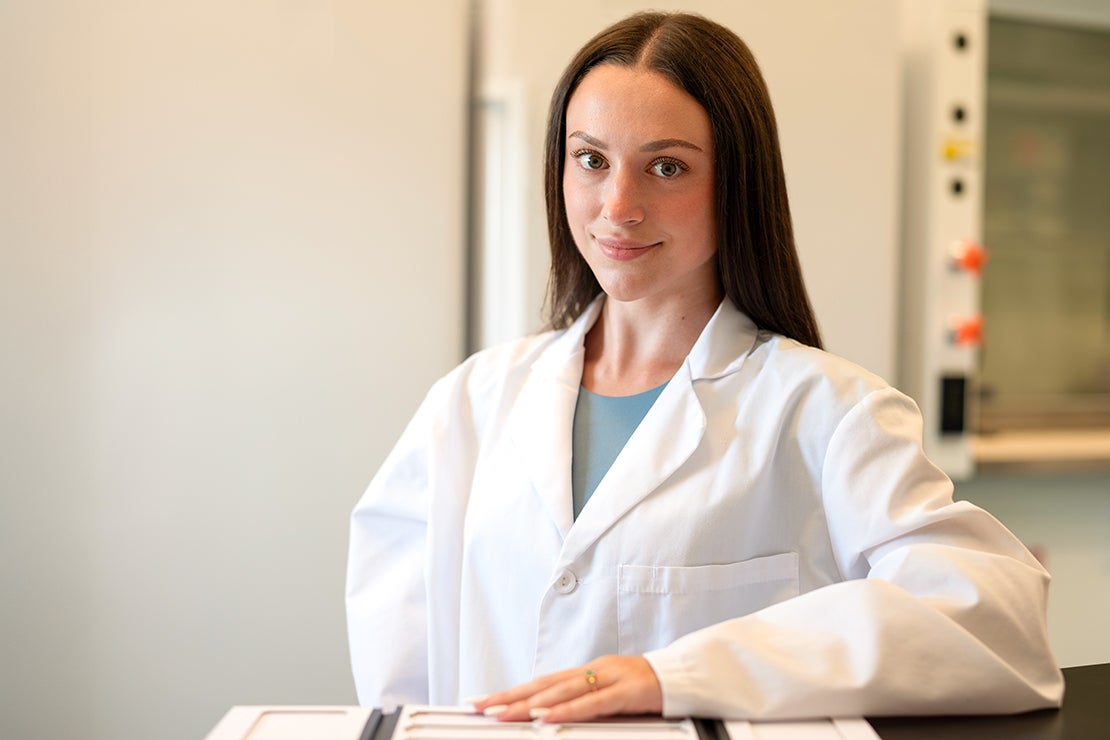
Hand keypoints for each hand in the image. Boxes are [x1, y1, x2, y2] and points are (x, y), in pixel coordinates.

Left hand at [472, 654, 662, 722]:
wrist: (683, 675)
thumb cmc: (647, 687)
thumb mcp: (609, 693)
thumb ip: (583, 701)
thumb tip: (551, 715)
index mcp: (586, 672)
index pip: (541, 682)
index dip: (511, 692)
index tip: (485, 701)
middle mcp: (592, 671)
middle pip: (543, 685)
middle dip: (509, 697)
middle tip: (481, 707)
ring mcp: (608, 679)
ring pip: (561, 691)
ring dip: (529, 704)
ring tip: (504, 713)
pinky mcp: (625, 692)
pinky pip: (591, 703)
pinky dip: (567, 710)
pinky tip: (546, 717)